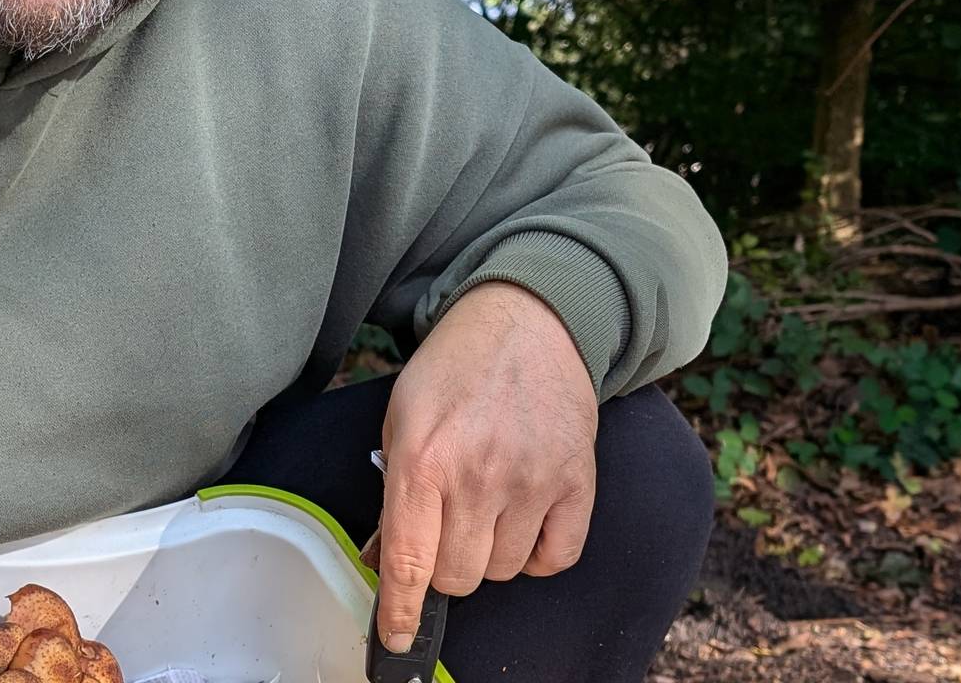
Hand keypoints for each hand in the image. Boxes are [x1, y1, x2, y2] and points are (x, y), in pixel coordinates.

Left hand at [361, 281, 597, 652]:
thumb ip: (393, 495)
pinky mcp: (576, 481)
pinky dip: (538, 553)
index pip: (409, 562)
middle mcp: (477, 476)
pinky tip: (525, 518)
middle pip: (459, 578)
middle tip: (449, 524)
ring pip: (504, 571)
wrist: (528, 321)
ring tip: (488, 504)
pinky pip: (556, 558)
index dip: (400, 613)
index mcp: (423, 460)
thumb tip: (384, 564)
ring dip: (490, 554)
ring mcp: (532, 480)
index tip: (398, 640)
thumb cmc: (456, 370)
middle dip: (446, 566)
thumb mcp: (402, 421)